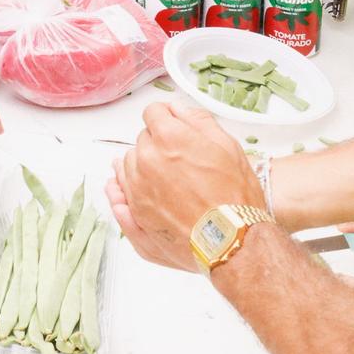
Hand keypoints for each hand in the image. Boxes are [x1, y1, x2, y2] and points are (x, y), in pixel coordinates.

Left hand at [109, 102, 265, 272]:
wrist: (232, 243)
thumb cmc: (234, 198)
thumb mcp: (227, 146)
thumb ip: (198, 120)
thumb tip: (178, 110)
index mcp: (167, 138)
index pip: (152, 113)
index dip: (166, 118)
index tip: (172, 125)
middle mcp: (146, 161)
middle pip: (142, 140)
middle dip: (158, 145)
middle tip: (181, 160)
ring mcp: (137, 190)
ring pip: (129, 166)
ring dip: (142, 167)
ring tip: (166, 180)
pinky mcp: (134, 217)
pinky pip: (118, 197)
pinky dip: (123, 192)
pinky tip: (128, 190)